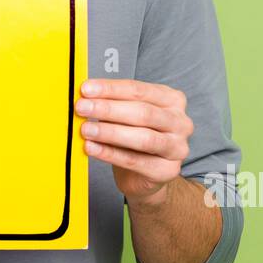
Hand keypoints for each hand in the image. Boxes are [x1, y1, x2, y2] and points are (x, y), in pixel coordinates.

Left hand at [76, 78, 193, 207]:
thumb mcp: (127, 114)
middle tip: (82, 108)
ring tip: (86, 130)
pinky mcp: (167, 170)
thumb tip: (85, 96)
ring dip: (110, 132)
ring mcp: (177, 148)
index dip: (111, 89)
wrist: (145, 174)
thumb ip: (113, 103)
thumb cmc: (135, 135)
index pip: (139, 90)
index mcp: (172, 100)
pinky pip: (135, 161)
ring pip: (143, 138)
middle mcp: (180, 122)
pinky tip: (92, 148)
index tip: (86, 89)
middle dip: (108, 109)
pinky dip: (110, 154)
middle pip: (143, 112)